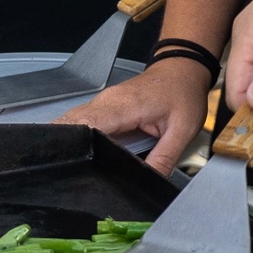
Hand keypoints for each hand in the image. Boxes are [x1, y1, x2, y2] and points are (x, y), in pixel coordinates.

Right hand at [63, 58, 211, 169]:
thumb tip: (149, 183)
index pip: (84, 126)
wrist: (183, 68)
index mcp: (123, 106)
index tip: (74, 166)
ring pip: (73, 123)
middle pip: (71, 126)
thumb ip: (163, 159)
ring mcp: (102, 101)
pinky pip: (82, 121)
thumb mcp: (182, 131)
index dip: (74, 146)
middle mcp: (106, 101)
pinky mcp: (103, 105)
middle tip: (77, 173)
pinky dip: (81, 136)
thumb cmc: (183, 92)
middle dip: (69, 149)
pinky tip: (89, 151)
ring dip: (74, 143)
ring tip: (83, 164)